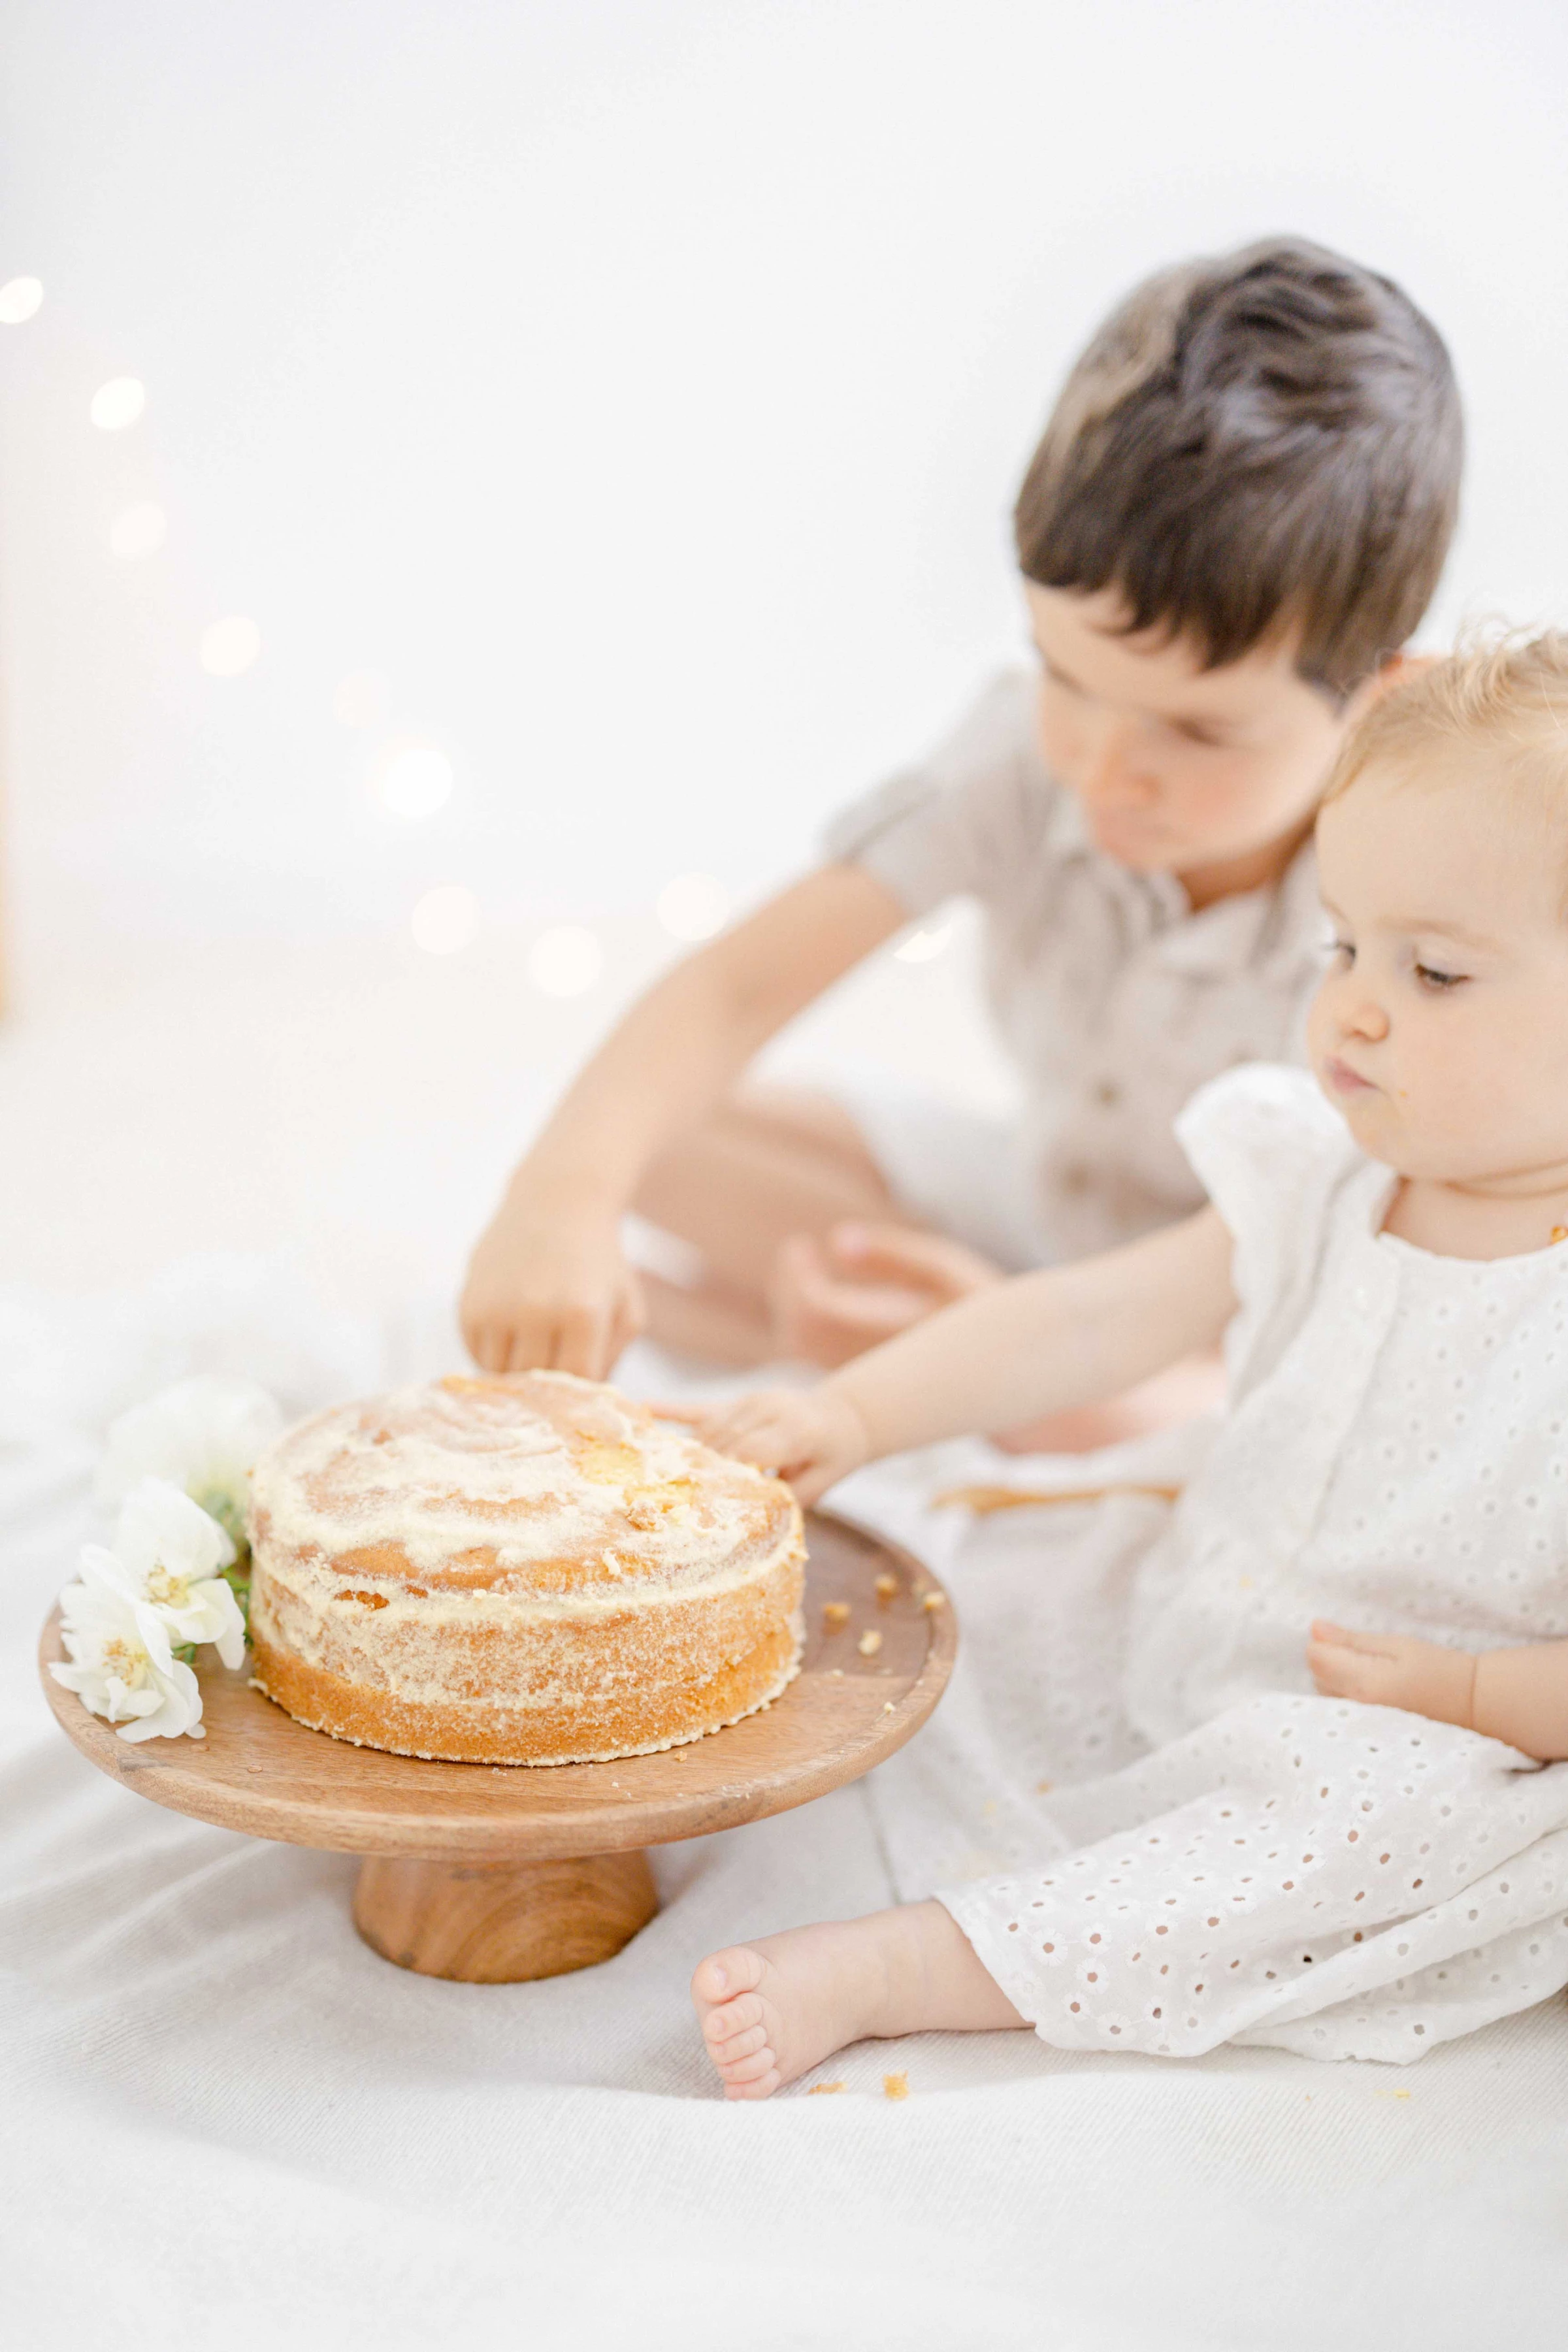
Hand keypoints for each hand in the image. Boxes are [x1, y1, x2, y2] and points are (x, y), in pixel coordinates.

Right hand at [460, 1190, 644, 1376]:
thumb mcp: (625, 1308)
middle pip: (537, 1386)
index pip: (577, 1385)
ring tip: (535, 1348)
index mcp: (583, 1314)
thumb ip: (613, 1360)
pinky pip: (477, 1356)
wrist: (554, 1203)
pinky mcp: (468, 1304)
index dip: (580, 1394)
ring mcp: (497, 1308)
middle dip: (549, 1388)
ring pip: (501, 1376)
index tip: (583, 1389)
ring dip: (518, 1373)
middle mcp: (536, 1311)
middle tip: (557, 1373)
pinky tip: (513, 1331)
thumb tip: (584, 1408)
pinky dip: (493, 1355)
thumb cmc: (599, 1263)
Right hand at [675, 1384, 873, 1506]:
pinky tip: (642, 1408)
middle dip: (701, 1466)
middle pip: (726, 1438)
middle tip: (670, 1494)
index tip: (702, 1496)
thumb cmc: (832, 1456)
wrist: (845, 1416)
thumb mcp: (822, 1482)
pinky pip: (700, 1406)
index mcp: (795, 1430)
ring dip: (688, 1451)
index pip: (752, 1450)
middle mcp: (770, 1408)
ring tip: (657, 1473)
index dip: (728, 1472)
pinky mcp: (739, 1400)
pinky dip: (672, 1410)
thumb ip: (790, 1496)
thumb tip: (752, 1518)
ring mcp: (752, 1400)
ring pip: (711, 1426)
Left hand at [769, 1222, 999, 1369]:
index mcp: (887, 1330)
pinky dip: (806, 1326)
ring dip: (794, 1308)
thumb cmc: (982, 1312)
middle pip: (799, 1330)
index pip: (814, 1308)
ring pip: (802, 1348)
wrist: (1006, 1376)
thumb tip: (837, 1239)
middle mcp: (868, 1360)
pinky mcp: (864, 1382)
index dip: (795, 1276)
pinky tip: (824, 1298)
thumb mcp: (947, 1271)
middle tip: (800, 1255)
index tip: (801, 1246)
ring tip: (808, 1272)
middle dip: (789, 1289)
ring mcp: (864, 1376)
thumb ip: (895, 1255)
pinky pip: (816, 1357)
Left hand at [1306, 1620, 1476, 1729]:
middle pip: (1317, 1676)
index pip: (1316, 1657)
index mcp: (1365, 1683)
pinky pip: (1341, 1711)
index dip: (1325, 1643)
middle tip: (1367, 1658)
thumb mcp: (1397, 1645)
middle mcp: (1357, 1709)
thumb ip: (1352, 1640)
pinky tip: (1374, 1694)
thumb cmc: (1438, 1669)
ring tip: (1374, 1676)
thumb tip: (1314, 1627)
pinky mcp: (1368, 1736)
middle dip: (1331, 1661)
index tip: (1349, 1641)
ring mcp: (1361, 1727)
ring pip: (1326, 1695)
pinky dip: (1347, 1699)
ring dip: (1337, 1681)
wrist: (1472, 1707)